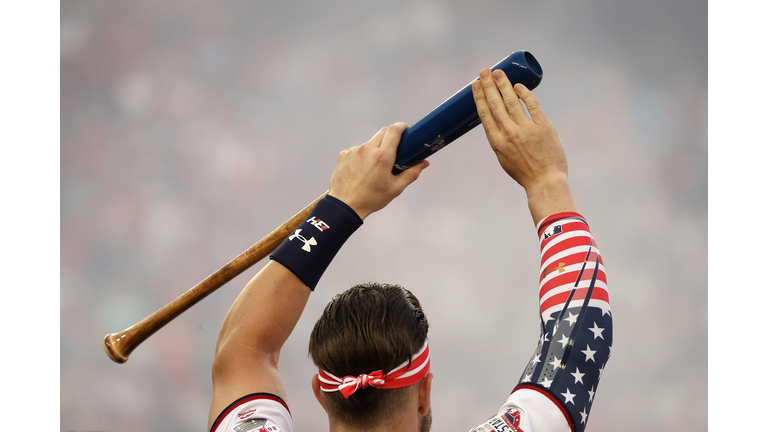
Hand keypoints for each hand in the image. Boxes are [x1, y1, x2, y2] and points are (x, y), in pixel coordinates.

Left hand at [328, 123, 429, 219]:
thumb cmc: (372, 199)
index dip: (402, 126)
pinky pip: (356, 150)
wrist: (345, 206)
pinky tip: (361, 170)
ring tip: (374, 167)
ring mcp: (354, 151)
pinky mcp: (343, 155)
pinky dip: (361, 156)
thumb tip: (424, 163)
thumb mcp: (395, 188)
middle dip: (390, 137)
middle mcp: (367, 149)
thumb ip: (411, 173)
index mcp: (382, 156)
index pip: (394, 130)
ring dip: (375, 149)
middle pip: (383, 132)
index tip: (406, 129)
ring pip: (369, 142)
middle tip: (394, 150)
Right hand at [472, 68, 578, 222]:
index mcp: (497, 141)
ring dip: (504, 84)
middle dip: (489, 85)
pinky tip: (518, 87)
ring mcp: (526, 129)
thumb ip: (499, 140)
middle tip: (484, 71)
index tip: (475, 84)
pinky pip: (533, 105)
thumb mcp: (504, 158)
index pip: (485, 113)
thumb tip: (497, 122)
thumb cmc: (524, 172)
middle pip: (496, 103)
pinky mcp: (544, 127)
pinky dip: (524, 94)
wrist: (545, 181)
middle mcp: (509, 133)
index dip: (479, 96)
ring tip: (498, 73)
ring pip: (512, 101)